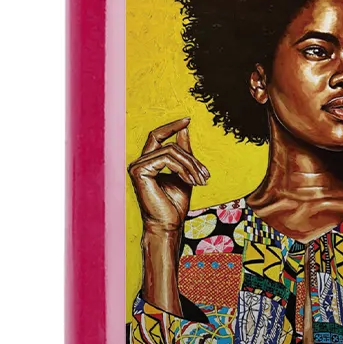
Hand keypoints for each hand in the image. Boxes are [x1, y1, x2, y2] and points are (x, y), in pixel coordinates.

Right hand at [128, 117, 209, 231]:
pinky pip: (166, 159)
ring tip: (201, 180)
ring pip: (170, 151)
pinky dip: (183, 168)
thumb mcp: (184, 173)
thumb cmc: (175, 204)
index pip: (157, 136)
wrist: (169, 225)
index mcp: (148, 162)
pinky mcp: (139, 171)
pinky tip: (190, 181)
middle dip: (191, 158)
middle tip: (205, 175)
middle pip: (169, 145)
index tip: (188, 119)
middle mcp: (139, 163)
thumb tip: (184, 128)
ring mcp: (137, 166)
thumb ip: (183, 152)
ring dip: (191, 165)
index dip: (171, 126)